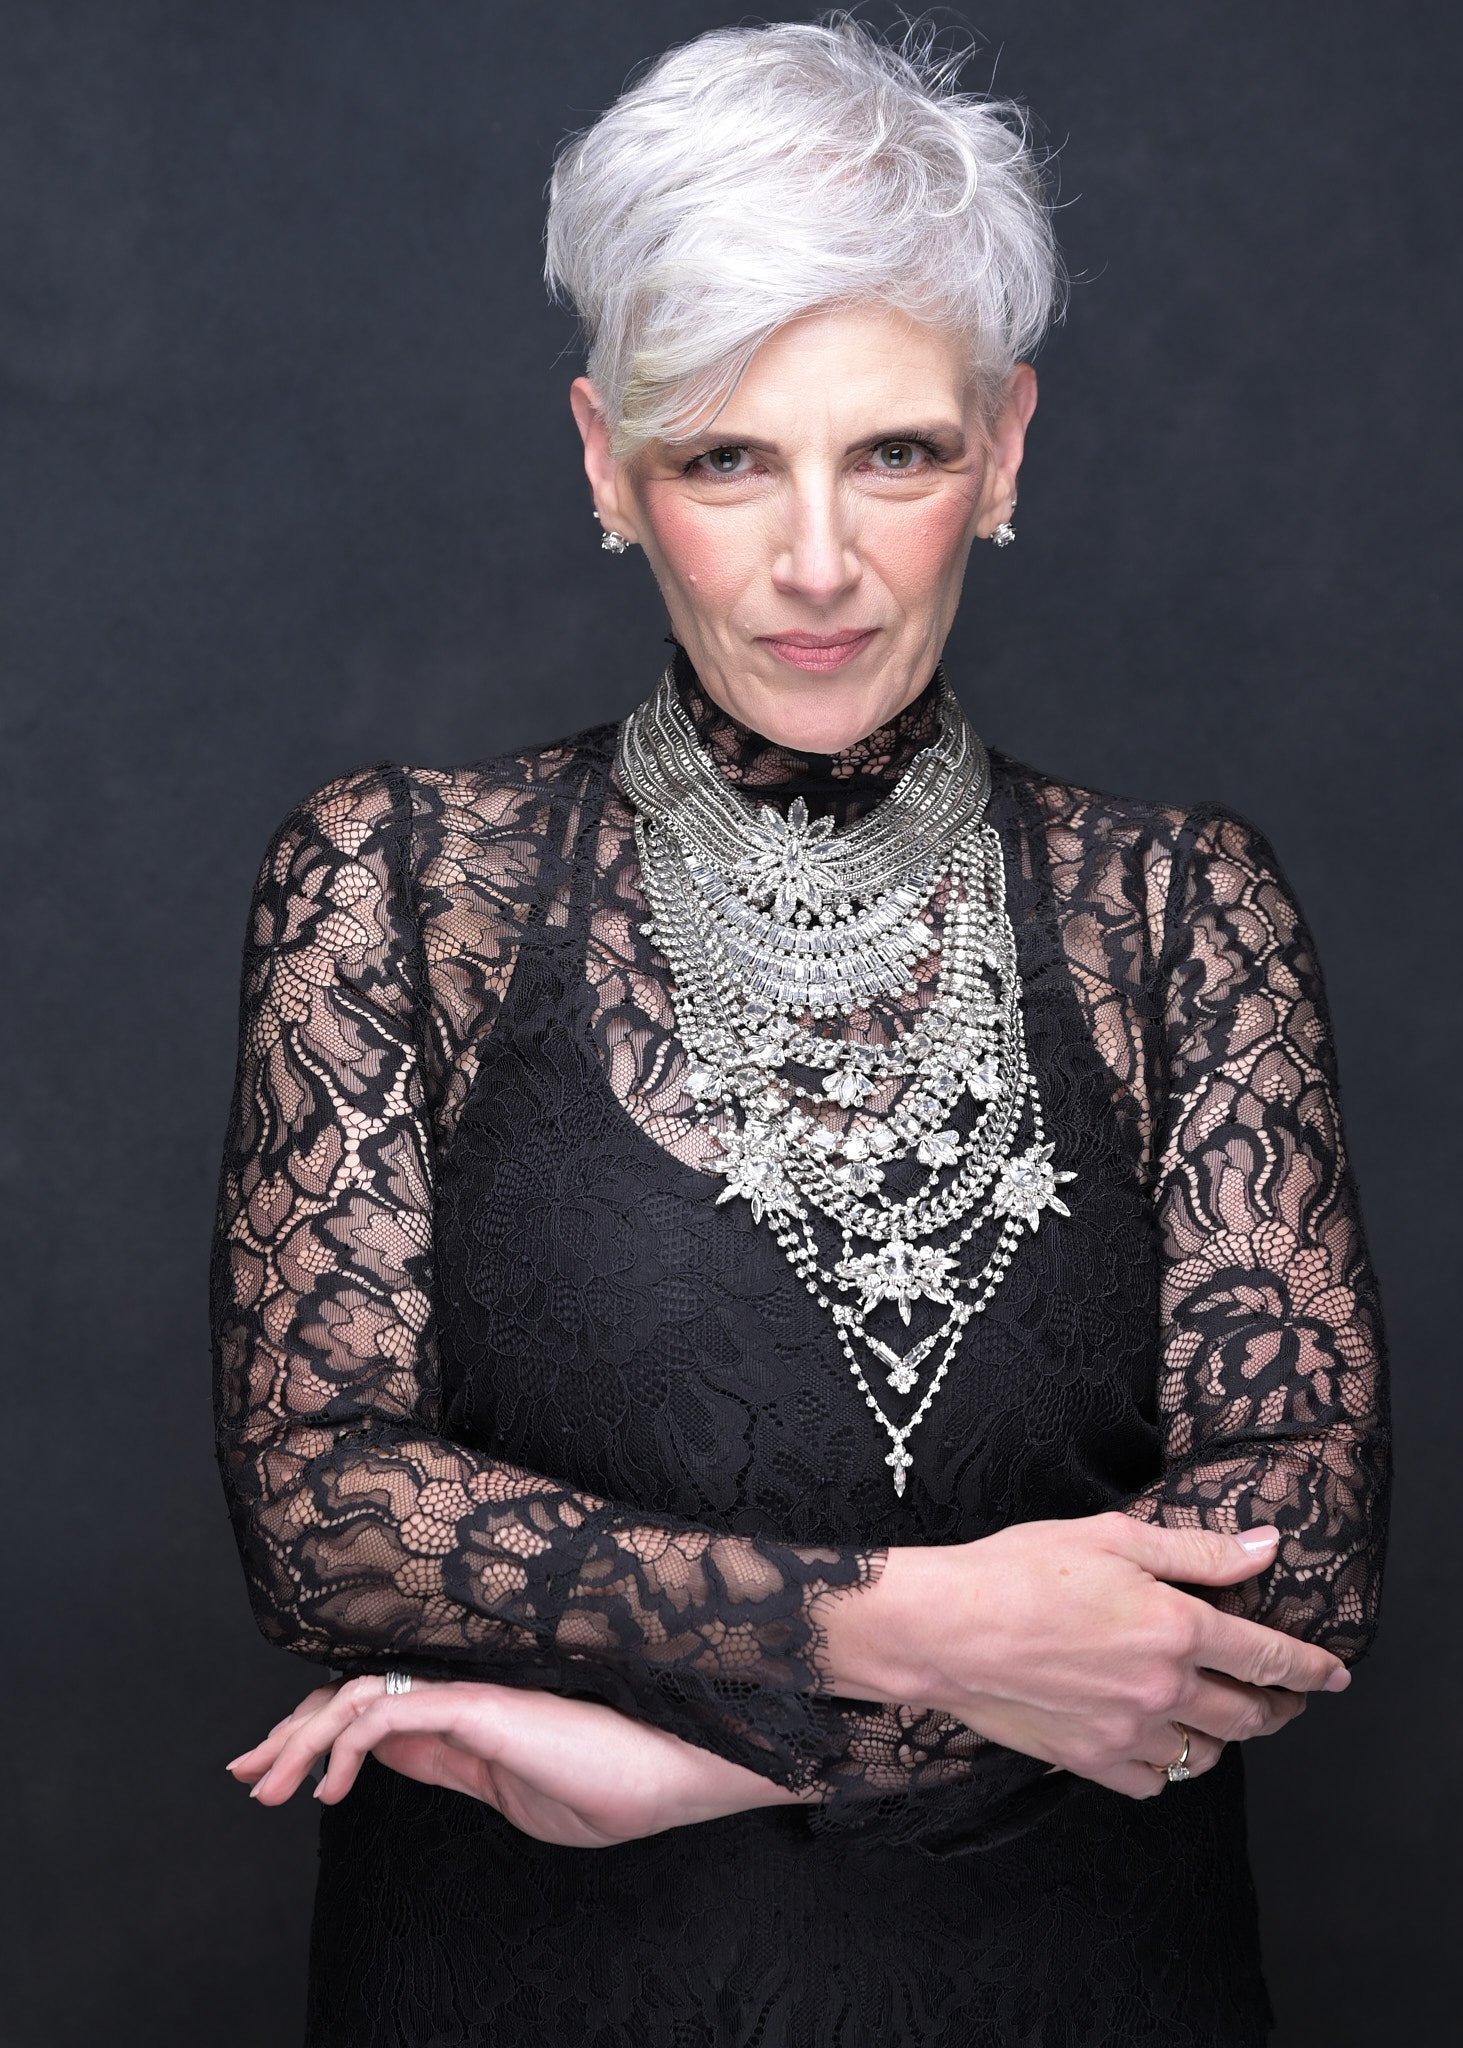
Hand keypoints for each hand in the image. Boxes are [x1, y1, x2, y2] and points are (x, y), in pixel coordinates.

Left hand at [225, 1676, 808, 1846]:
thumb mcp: (512, 1792)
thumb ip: (451, 1767)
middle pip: (351, 1696)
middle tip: (246, 1774)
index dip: (315, 1735)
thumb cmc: (616, 1782)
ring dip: (300, 1741)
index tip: (271, 1773)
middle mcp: (460, 1692)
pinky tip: (326, 1788)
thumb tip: (385, 1758)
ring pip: (358, 1698)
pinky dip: (345, 1744)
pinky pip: (392, 1712)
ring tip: (268, 1787)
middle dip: (288, 1735)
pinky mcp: (482, 1704)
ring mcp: (471, 1692)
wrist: (677, 1768)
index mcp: (469, 1713)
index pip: (372, 1710)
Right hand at [820, 1513, 1351, 1801]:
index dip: (1310, 1668)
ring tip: (1218, 1717)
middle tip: (1283, 1699)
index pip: (1268, 1656)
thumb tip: (1264, 1548)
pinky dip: (1169, 1766)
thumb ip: (1197, 1551)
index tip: (1333, 1675)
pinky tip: (1158, 1741)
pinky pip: (1156, 1781)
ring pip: (1208, 1754)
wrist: (945, 1628)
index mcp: (1175, 1627)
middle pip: (1248, 1716)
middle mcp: (1163, 1688)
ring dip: (1224, 1737)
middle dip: (1278, 1708)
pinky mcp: (1092, 1761)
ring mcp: (1128, 1732)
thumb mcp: (1113, 1538)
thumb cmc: (1018, 1570)